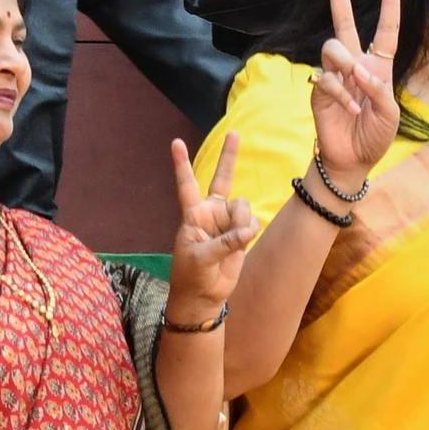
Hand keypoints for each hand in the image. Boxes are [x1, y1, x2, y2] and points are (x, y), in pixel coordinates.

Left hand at [169, 135, 258, 316]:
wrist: (204, 296)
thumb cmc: (191, 276)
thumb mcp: (200, 258)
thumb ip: (224, 242)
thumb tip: (247, 231)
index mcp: (192, 214)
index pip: (186, 184)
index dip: (182, 164)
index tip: (175, 142)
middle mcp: (210, 212)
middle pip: (222, 178)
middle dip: (229, 156)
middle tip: (235, 133)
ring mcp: (227, 221)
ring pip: (243, 206)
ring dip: (242, 221)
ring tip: (235, 241)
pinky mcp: (241, 233)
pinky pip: (252, 222)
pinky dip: (249, 231)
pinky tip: (242, 243)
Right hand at [311, 0, 402, 183]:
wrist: (353, 159)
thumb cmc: (375, 135)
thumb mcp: (389, 114)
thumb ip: (378, 90)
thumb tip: (358, 70)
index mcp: (378, 67)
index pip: (386, 32)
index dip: (389, 6)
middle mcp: (355, 65)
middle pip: (344, 24)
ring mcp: (335, 75)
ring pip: (332, 46)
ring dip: (344, 61)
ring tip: (354, 81)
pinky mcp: (319, 89)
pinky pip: (326, 78)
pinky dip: (340, 93)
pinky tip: (349, 109)